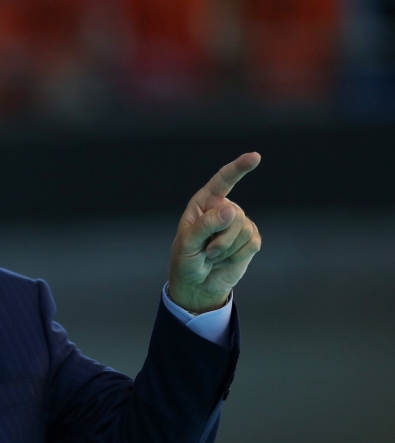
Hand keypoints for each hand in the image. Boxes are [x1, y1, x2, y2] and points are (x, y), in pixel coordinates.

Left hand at [168, 152, 262, 313]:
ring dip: (227, 248)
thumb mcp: (188, 243)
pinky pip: (253, 242)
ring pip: (244, 229)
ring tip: (213, 255)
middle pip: (235, 214)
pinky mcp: (251, 239)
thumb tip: (230, 210)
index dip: (238, 168)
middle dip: (220, 237)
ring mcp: (239, 224)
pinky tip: (227, 259)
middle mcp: (223, 209)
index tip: (255, 157)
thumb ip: (206, 225)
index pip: (223, 181)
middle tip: (206, 250)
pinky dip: (238, 255)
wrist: (198, 285)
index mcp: (204, 203)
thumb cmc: (186, 260)